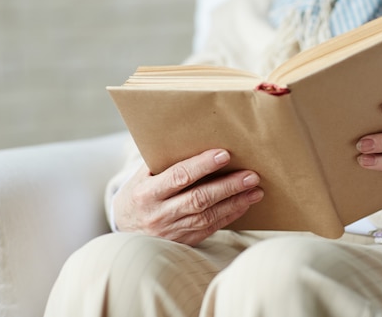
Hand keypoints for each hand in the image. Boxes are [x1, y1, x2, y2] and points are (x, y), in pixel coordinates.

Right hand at [113, 149, 263, 245]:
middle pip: (199, 199)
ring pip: (208, 216)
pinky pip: (210, 228)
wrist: (125, 234)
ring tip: (255, 190)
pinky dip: (230, 216)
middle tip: (251, 175)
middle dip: (227, 186)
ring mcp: (172, 231)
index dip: (202, 166)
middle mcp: (159, 214)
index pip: (179, 177)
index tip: (224, 155)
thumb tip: (192, 139)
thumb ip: (163, 162)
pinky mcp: (184, 242)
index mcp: (146, 193)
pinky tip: (244, 204)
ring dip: (235, 202)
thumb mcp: (140, 178)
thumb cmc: (137, 196)